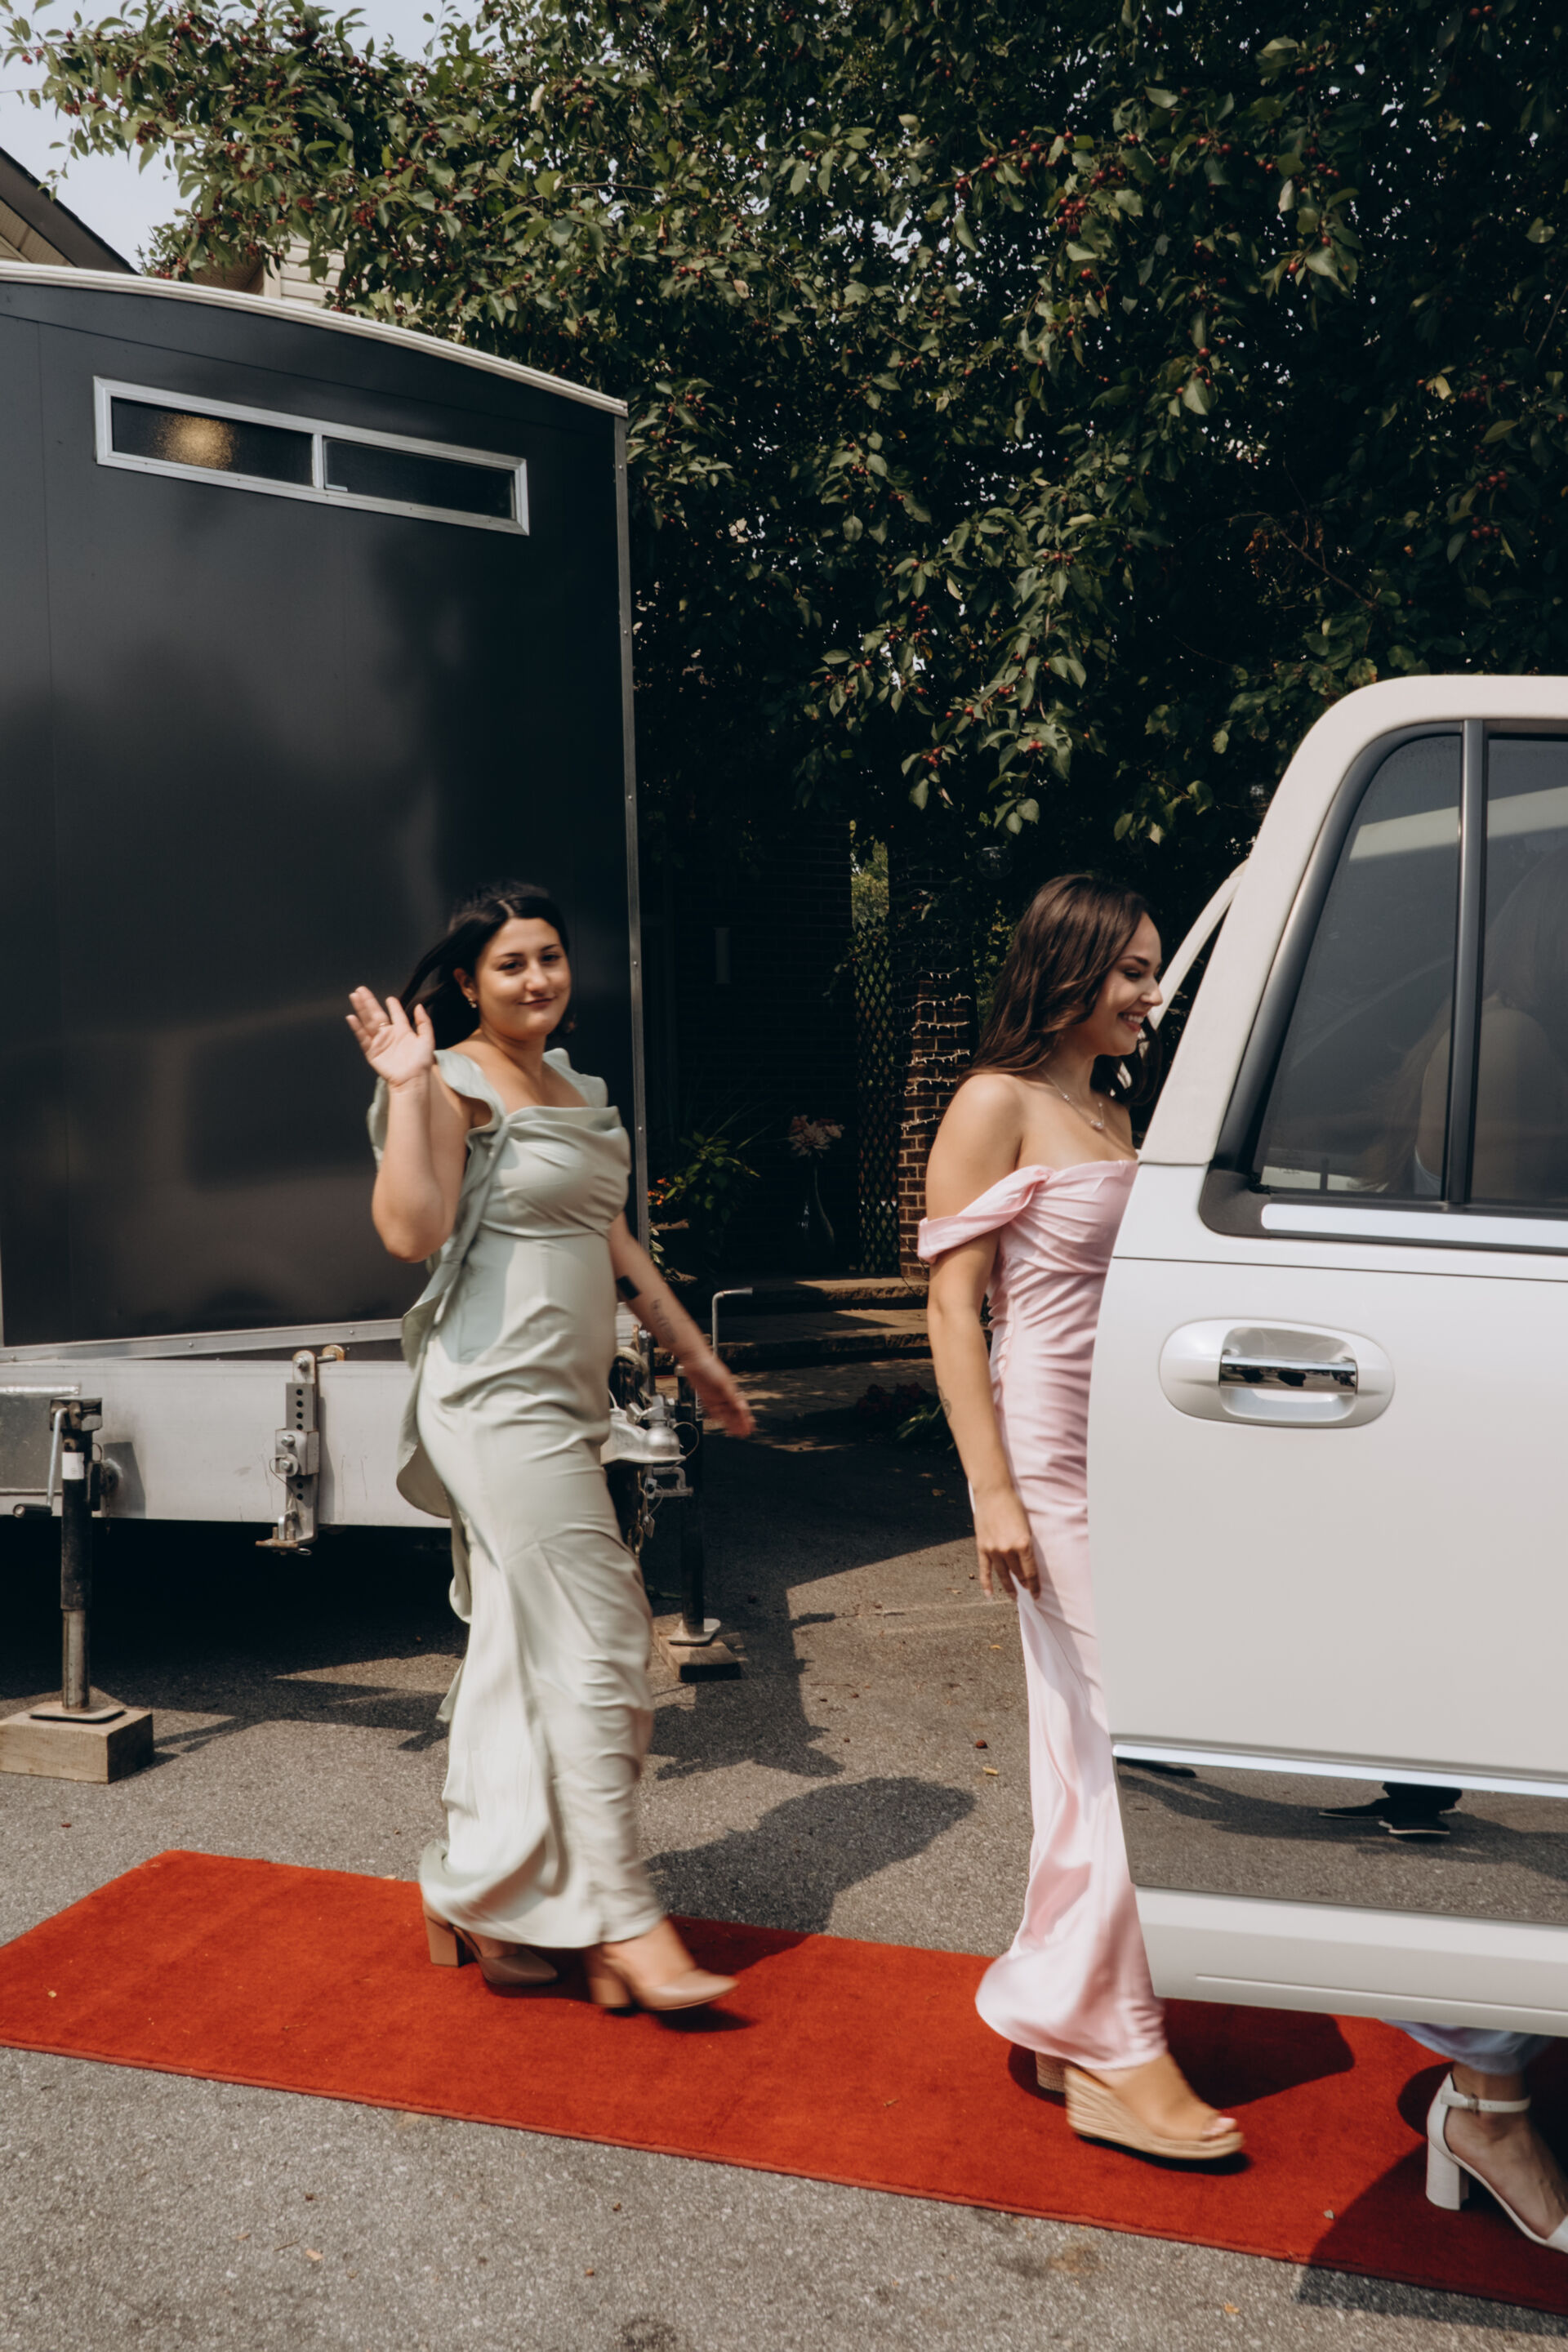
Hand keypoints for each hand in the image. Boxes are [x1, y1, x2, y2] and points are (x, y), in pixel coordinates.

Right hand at [347, 989, 434, 1087]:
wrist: (412, 1079)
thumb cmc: (421, 1062)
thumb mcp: (427, 1040)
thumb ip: (424, 1022)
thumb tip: (419, 1006)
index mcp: (403, 1031)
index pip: (396, 1015)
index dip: (393, 1006)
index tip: (390, 999)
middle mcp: (389, 1035)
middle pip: (376, 1014)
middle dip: (369, 1002)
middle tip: (361, 989)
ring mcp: (379, 1042)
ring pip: (367, 1022)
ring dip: (361, 1009)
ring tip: (354, 996)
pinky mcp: (372, 1051)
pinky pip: (363, 1037)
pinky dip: (357, 1028)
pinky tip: (352, 1017)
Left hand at [679, 1349, 754, 1437]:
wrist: (694, 1360)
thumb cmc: (709, 1366)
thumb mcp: (723, 1383)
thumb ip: (732, 1397)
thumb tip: (742, 1406)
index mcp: (731, 1391)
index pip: (741, 1408)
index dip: (745, 1419)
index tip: (750, 1427)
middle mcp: (724, 1394)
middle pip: (733, 1413)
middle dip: (739, 1423)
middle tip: (744, 1433)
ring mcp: (714, 1396)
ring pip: (724, 1413)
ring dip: (729, 1422)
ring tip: (734, 1431)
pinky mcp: (705, 1396)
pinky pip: (712, 1409)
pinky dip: (717, 1416)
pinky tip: (719, 1421)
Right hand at [972, 1483, 1038, 1598]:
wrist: (993, 1492)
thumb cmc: (1013, 1505)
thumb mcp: (1026, 1525)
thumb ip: (1026, 1544)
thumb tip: (1027, 1562)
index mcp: (1023, 1543)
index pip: (1031, 1572)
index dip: (1035, 1586)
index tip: (1037, 1595)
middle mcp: (1008, 1549)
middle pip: (1018, 1573)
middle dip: (1024, 1583)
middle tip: (1028, 1591)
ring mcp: (993, 1550)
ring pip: (1003, 1574)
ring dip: (1009, 1587)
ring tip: (1014, 1596)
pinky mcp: (982, 1547)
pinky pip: (984, 1569)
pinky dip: (986, 1583)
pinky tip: (990, 1594)